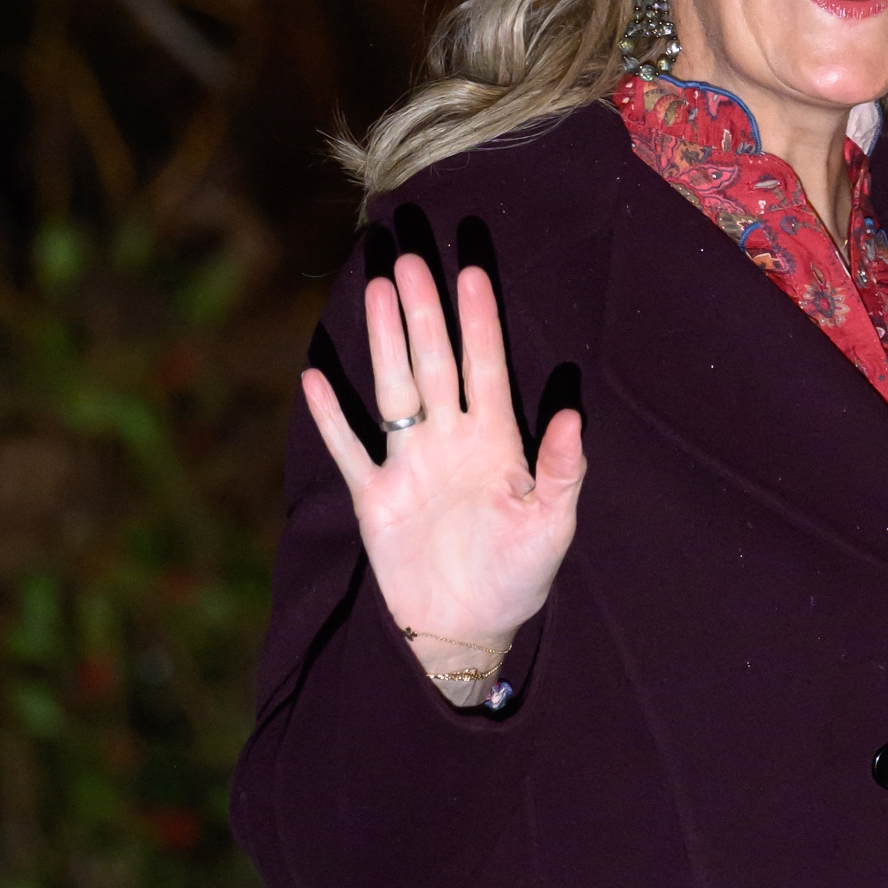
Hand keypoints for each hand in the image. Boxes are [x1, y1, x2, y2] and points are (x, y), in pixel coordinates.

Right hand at [300, 255, 584, 691]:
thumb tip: (573, 415)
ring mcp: (409, 465)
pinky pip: (349, 449)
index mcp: (496, 443)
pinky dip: (331, 417)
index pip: (486, 369)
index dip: (480, 322)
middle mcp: (449, 442)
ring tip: (374, 289)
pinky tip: (314, 376)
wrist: (466, 631)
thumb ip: (563, 471)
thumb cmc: (517, 579)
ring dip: (383, 342)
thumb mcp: (552, 527)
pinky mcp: (375, 497)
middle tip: (409, 257)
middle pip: (433, 364)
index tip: (471, 270)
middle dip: (424, 312)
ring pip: (393, 389)